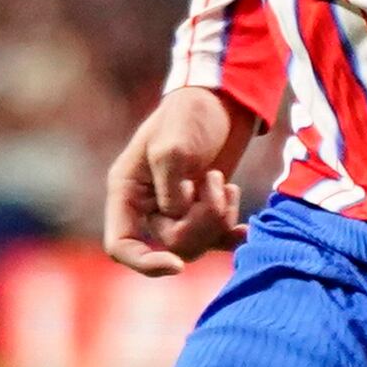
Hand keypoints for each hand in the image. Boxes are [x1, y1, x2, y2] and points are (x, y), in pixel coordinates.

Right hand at [101, 86, 255, 274]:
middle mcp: (148, 206)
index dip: (144, 262)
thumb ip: (170, 186)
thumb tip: (177, 217)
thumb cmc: (190, 113)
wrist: (223, 100)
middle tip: (216, 183)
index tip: (176, 266)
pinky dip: (231, 235)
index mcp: (127, 191)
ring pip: (195, 245)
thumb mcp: (174, 143)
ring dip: (218, 219)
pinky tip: (245, 229)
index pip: (120, 245)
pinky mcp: (202, 211)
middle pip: (169, 245)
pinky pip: (215, 241)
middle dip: (201, 222)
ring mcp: (176, 210)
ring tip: (227, 184)